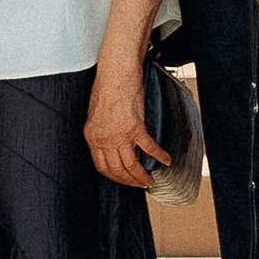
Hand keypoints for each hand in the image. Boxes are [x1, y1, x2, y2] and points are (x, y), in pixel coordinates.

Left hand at [84, 61, 160, 188]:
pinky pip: (148, 148)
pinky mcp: (135, 127)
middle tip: (140, 184)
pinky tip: (166, 160)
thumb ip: (101, 132)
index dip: (115, 177)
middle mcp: (104, 139)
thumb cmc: (106, 88)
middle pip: (117, 170)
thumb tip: (110, 144)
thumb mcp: (95, 115)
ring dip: (142, 177)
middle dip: (130, 181)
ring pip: (131, 165)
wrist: (116, 73)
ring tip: (150, 181)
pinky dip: (159, 156)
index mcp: (92, 137)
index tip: (124, 180)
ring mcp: (119, 135)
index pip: (102, 167)